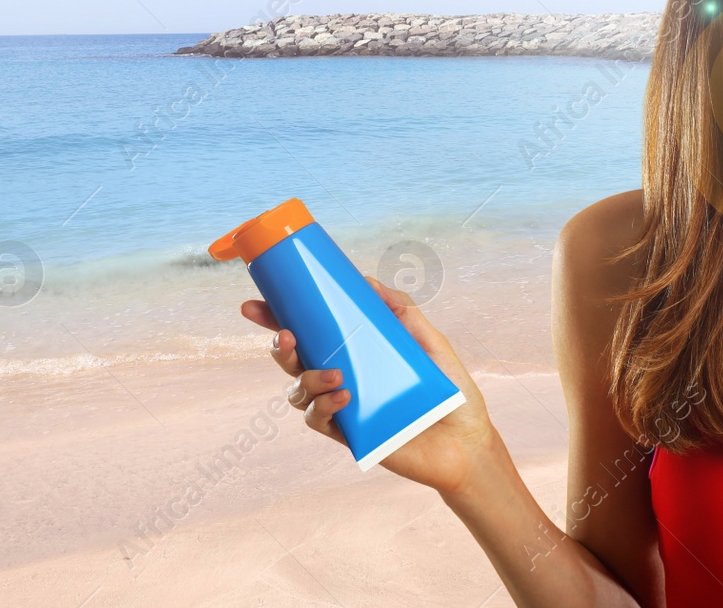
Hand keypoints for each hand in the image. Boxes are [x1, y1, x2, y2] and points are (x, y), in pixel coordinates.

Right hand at [240, 276, 497, 496]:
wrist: (467, 440)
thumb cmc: (449, 390)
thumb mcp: (427, 341)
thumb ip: (400, 311)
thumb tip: (366, 281)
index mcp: (353, 352)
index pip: (308, 332)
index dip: (276, 318)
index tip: (255, 304)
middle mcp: (341, 377)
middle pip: (292, 360)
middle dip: (278, 346)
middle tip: (285, 335)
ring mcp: (342, 407)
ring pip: (298, 392)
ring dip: (305, 379)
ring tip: (335, 375)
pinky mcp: (348, 435)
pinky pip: (318, 420)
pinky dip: (324, 406)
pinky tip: (344, 396)